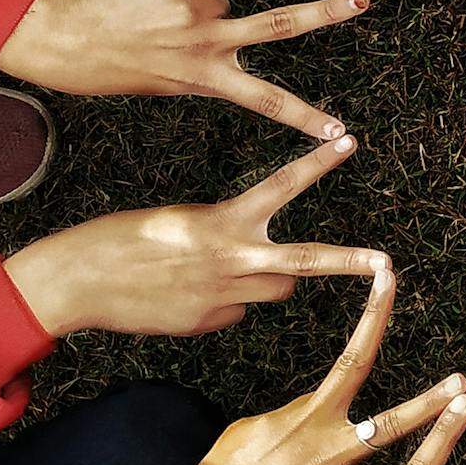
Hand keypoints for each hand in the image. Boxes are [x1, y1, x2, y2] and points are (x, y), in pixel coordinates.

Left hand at [0, 0, 368, 137]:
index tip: (340, 131)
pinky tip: (134, 10)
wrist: (53, 38)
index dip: (307, 117)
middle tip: (363, 0)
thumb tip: (223, 15)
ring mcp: (190, 13)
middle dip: (325, 13)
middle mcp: (203, 47)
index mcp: (201, 81)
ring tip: (159, 20)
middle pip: (278, 26)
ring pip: (224, 2)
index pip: (266, 100)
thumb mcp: (157, 80)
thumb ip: (197, 58)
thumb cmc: (100, 67)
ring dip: (201, 11)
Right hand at [2, 136, 385, 337]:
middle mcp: (231, 258)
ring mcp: (222, 296)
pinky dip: (223, 306)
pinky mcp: (207, 323)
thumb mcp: (180, 222)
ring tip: (228, 271)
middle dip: (347, 262)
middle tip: (386, 263)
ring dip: (269, 283)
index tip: (350, 141)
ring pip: (275, 292)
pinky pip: (235, 314)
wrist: (79, 279)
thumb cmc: (124, 239)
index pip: (282, 185)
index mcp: (223, 220)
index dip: (318, 163)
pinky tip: (185, 297)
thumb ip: (225, 237)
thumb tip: (251, 268)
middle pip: (304, 263)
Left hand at [133, 269, 465, 464]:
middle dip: (373, 316)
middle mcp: (301, 429)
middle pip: (349, 362)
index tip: (460, 382)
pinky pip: (285, 423)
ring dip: (333, 401)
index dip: (429, 404)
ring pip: (319, 397)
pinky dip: (292, 440)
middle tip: (388, 273)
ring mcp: (270, 420)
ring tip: (313, 436)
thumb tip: (356, 452)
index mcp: (325, 461)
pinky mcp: (246, 423)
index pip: (389, 424)